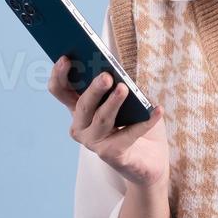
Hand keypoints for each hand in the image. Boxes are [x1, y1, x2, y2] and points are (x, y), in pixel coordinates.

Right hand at [48, 56, 169, 187]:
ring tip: (124, 88)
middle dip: (93, 89)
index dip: (59, 74)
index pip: (60, 89)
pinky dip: (145, 121)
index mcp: (79, 108)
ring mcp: (94, 142)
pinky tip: (157, 110)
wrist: (150, 159)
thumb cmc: (135, 122)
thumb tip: (117, 73)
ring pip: (102, 120)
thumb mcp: (127, 99)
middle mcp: (81, 126)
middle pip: (82, 104)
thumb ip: (118, 85)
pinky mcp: (112, 155)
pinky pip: (129, 134)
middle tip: (106, 76)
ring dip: (113, 103)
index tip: (66, 58)